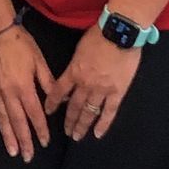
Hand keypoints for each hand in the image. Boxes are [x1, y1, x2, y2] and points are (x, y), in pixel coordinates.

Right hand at [0, 21, 54, 160]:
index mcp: (24, 87)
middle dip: (24, 140)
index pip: (34, 113)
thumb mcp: (39, 61)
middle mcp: (8, 93)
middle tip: (28, 157)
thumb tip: (60, 99)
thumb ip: (48, 82)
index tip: (44, 143)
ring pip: (2, 119)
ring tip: (12, 152)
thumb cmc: (21, 44)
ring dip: (7, 137)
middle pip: (17, 121)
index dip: (40, 129)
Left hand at [45, 26, 141, 140]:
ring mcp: (102, 90)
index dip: (52, 103)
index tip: (48, 112)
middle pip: (73, 106)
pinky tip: (97, 134)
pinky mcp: (118, 92)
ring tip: (77, 136)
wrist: (119, 32)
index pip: (58, 91)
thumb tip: (72, 74)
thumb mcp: (79, 48)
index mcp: (74, 72)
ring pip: (89, 112)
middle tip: (66, 131)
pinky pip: (109, 111)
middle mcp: (85, 84)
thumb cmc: (99, 34)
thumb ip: (75, 64)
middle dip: (68, 120)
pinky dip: (103, 124)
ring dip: (82, 125)